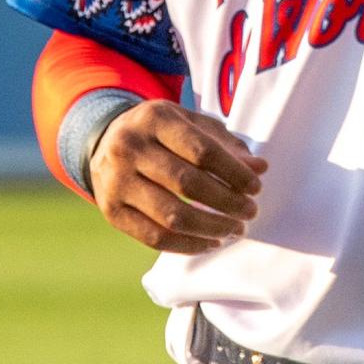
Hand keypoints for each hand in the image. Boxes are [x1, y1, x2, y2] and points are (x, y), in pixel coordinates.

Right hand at [89, 101, 266, 254]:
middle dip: (226, 202)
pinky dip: (187, 245)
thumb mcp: (192, 124)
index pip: (202, 150)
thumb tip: (258, 168)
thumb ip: (225, 145)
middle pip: (187, 183)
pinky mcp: (111, 212)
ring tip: (234, 229)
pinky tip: (210, 242)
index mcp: (155, 118)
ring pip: (171, 215)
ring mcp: (116, 182)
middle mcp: (130, 148)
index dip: (233, 172)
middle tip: (250, 212)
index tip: (256, 187)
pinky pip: (153, 238)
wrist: (105, 140)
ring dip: (210, 227)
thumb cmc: (162, 132)